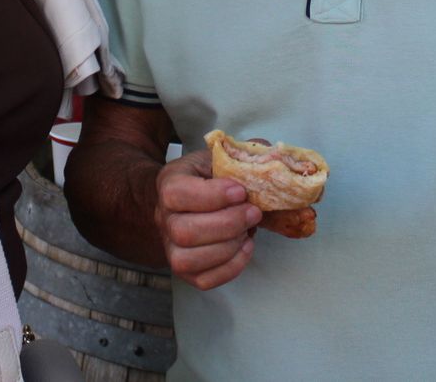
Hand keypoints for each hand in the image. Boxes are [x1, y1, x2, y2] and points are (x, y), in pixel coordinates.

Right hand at [153, 149, 261, 290]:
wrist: (190, 200)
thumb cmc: (209, 178)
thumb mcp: (221, 158)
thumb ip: (243, 155)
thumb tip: (272, 158)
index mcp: (169, 183)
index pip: (176, 194)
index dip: (211, 196)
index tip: (241, 191)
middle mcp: (163, 218)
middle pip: (184, 231)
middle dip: (227, 224)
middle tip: (253, 212)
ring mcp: (171, 247)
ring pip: (189, 260)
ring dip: (228, 248)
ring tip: (248, 230)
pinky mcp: (185, 270)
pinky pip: (203, 280)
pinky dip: (230, 268)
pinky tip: (245, 247)